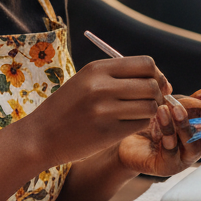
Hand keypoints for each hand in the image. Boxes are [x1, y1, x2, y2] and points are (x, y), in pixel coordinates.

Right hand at [22, 56, 168, 168]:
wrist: (40, 137)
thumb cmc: (68, 107)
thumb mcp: (87, 80)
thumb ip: (119, 75)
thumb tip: (160, 79)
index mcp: (97, 69)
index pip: (145, 63)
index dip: (157, 74)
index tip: (158, 84)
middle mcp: (101, 86)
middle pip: (151, 85)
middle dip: (158, 94)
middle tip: (153, 101)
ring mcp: (104, 110)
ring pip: (150, 106)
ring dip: (151, 111)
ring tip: (140, 114)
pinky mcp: (107, 133)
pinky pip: (140, 124)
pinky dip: (141, 124)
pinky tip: (130, 124)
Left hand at [117, 96, 200, 175]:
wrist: (126, 139)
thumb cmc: (152, 123)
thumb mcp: (174, 108)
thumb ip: (192, 100)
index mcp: (199, 136)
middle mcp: (194, 150)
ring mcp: (182, 160)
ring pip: (191, 144)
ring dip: (184, 124)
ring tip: (175, 107)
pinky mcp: (166, 167)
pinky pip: (170, 149)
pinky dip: (167, 130)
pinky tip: (161, 114)